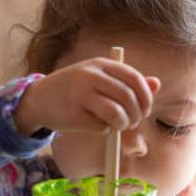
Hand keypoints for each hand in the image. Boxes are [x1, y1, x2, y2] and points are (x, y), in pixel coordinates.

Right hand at [15, 58, 160, 134]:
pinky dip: (105, 130)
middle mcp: (91, 76)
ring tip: (118, 126)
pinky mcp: (73, 114)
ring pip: (117, 114)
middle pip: (128, 98)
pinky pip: (101, 127)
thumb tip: (156, 84)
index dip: (145, 97)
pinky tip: (96, 125)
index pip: (134, 79)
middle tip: (132, 123)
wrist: (39, 98)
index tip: (145, 110)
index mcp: (101, 64)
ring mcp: (80, 94)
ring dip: (123, 125)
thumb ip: (128, 81)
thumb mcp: (100, 78)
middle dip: (136, 115)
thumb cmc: (76, 89)